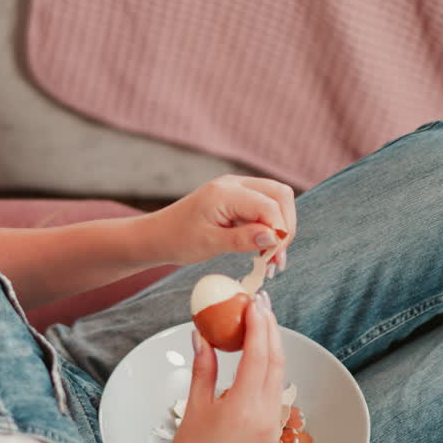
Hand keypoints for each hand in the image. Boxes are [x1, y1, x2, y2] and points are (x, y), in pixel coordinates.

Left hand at [145, 175, 296, 266]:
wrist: (157, 236)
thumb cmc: (177, 239)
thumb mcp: (209, 243)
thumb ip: (242, 239)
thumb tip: (273, 238)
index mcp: (225, 192)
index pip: (269, 205)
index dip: (278, 231)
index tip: (274, 257)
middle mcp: (234, 184)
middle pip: (280, 195)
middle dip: (285, 226)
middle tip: (276, 257)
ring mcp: (236, 188)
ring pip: (276, 199)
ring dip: (280, 227)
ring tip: (271, 258)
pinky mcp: (237, 198)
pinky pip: (264, 206)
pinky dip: (270, 226)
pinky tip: (263, 249)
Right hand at [162, 291, 285, 442]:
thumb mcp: (194, 407)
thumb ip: (203, 368)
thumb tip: (201, 336)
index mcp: (243, 406)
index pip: (258, 354)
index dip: (257, 325)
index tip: (252, 303)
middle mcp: (265, 415)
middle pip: (276, 361)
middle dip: (270, 330)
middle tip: (260, 305)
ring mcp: (272, 426)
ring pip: (278, 377)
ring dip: (271, 348)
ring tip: (259, 325)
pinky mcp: (271, 434)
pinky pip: (274, 394)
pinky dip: (268, 371)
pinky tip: (256, 359)